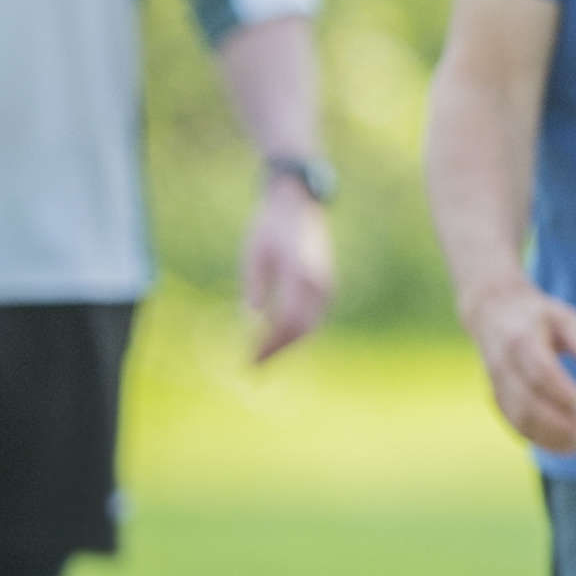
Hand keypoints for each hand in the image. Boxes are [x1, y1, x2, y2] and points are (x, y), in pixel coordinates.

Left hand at [242, 182, 336, 363]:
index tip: (248, 359)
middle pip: (301, 330)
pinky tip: (279, 344)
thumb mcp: (253, 252)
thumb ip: (254, 285)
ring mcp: (326, 286)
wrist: (298, 205)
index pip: (286, 321)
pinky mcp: (326, 287)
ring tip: (264, 361)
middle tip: (252, 370)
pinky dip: (297, 336)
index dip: (268, 344)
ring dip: (288, 348)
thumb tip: (252, 320)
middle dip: (277, 353)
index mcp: (300, 273)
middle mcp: (319, 284)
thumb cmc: (270, 226)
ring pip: (310, 328)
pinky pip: (314, 319)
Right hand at [463, 280, 575, 454]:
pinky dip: (541, 440)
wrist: (491, 313)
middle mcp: (503, 364)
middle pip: (528, 402)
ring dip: (552, 438)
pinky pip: (516, 424)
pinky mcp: (497, 398)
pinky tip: (567, 447)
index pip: (540, 372)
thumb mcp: (563, 315)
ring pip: (519, 418)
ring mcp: (496, 384)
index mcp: (521, 339)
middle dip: (560, 426)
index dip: (563, 395)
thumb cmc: (537, 316)